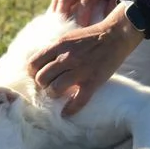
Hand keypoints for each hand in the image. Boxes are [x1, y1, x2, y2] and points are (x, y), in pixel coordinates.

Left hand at [28, 2, 143, 115]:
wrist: (116, 35)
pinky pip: (78, 101)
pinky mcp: (93, 81)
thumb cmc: (91, 37)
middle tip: (49, 84)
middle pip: (41, 79)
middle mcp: (67, 58)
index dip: (33, 73)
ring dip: (54, 94)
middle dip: (43, 84)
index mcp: (59, 45)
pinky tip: (66, 113)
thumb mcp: (68, 37)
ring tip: (58, 93)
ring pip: (54, 90)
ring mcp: (80, 71)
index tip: (39, 75)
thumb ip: (54, 49)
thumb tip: (40, 63)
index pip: (33, 64)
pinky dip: (70, 110)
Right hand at [51, 0, 127, 26]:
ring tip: (55, 29)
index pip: (86, 0)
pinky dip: (54, 10)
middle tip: (64, 31)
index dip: (83, 15)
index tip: (81, 28)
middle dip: (64, 15)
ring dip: (56, 14)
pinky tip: (53, 23)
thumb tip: (108, 20)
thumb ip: (114, 2)